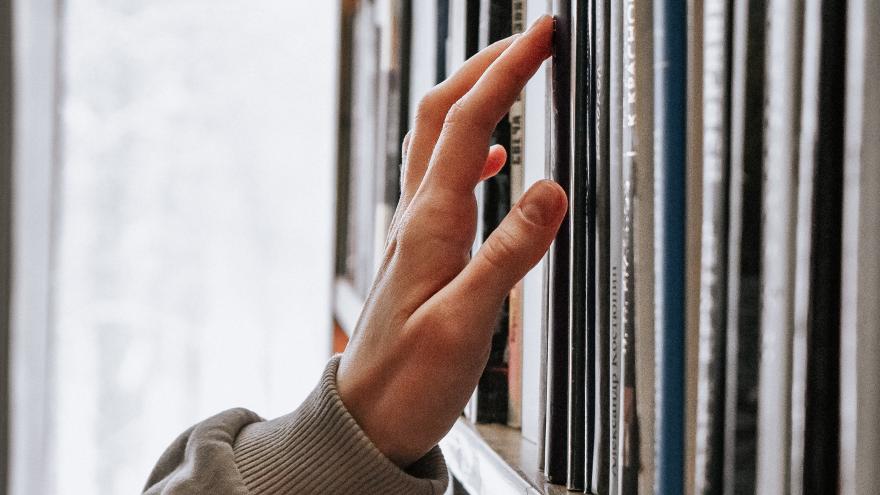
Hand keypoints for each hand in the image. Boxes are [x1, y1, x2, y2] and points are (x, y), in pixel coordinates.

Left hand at [336, 15, 565, 467]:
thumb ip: (508, 255)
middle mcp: (417, 217)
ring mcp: (416, 230)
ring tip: (512, 77)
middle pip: (443, 114)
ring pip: (437, 140)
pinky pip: (441, 179)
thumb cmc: (409, 380)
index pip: (469, 124)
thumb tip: (550, 189)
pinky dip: (470, 150)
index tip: (541, 36)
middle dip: (486, 66)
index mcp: (430, 225)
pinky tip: (493, 160)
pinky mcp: (421, 249)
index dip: (505, 72)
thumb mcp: (465, 323)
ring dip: (474, 98)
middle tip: (531, 39)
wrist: (367, 418)